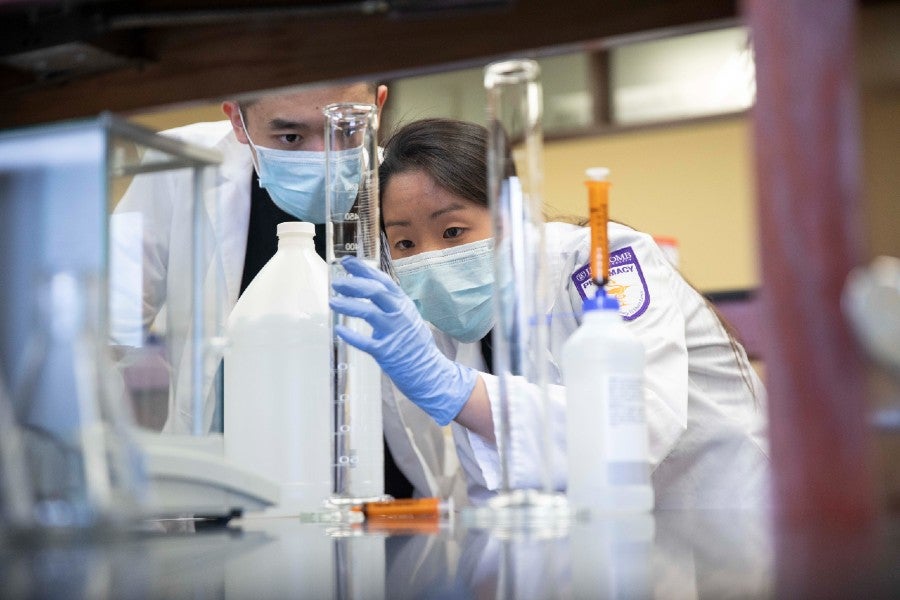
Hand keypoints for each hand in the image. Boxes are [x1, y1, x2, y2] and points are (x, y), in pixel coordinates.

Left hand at [329, 256, 477, 425]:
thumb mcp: (407, 317)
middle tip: (336, 283)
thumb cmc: (414, 344)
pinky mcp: (386, 351)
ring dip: (348, 305)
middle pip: (375, 292)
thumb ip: (390, 305)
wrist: (428, 371)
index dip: (363, 269)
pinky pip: (365, 341)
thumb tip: (366, 290)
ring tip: (332, 302)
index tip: (347, 262)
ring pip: (368, 312)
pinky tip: (339, 330)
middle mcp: (400, 315)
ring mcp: (394, 332)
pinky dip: (351, 335)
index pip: (382, 281)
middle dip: (353, 284)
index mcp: (404, 304)